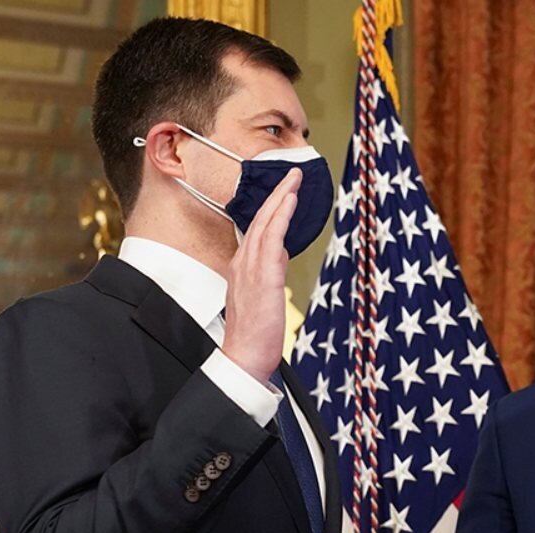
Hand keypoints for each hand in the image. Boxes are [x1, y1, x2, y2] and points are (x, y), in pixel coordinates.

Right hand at [222, 168, 301, 383]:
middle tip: (290, 174)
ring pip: (265, 224)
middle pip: (259, 220)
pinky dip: (280, 217)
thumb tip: (280, 256)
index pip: (256, 230)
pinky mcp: (263, 278)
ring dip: (280, 199)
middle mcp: (243, 264)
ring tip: (293, 179)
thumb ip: (270, 273)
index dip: (269, 209)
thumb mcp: (262, 298)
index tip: (282, 193)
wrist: (245, 357)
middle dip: (276, 194)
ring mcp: (251, 269)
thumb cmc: (253, 334)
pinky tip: (289, 202)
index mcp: (241, 268)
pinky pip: (272, 239)